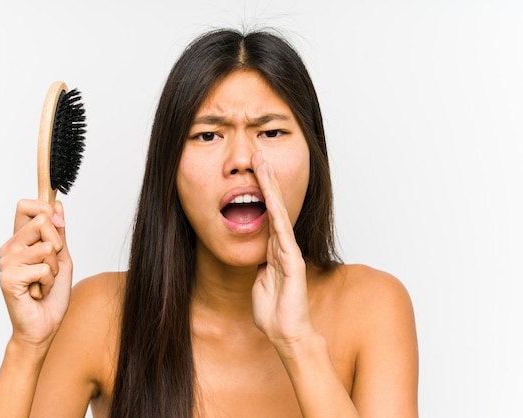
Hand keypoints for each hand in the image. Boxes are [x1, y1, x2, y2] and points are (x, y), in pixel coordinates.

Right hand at [0, 199, 72, 348]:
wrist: (44, 326)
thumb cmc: (52, 295)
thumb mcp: (62, 258)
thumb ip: (59, 232)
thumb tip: (57, 205)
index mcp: (19, 241)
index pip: (25, 206)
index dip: (45, 209)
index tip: (58, 224)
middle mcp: (9, 249)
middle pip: (41, 221)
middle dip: (57, 244)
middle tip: (51, 266)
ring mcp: (6, 263)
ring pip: (46, 247)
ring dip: (54, 268)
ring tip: (44, 282)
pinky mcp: (8, 278)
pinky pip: (43, 268)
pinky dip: (49, 282)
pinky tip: (38, 292)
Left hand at [251, 151, 313, 350]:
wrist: (286, 332)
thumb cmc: (274, 310)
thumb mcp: (259, 281)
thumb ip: (260, 265)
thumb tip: (257, 256)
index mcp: (274, 249)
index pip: (268, 213)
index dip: (261, 191)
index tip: (253, 170)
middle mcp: (283, 245)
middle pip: (275, 205)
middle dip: (266, 179)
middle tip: (258, 154)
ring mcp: (289, 251)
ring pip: (279, 212)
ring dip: (271, 188)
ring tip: (263, 163)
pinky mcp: (292, 261)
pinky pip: (282, 233)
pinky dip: (277, 213)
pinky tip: (271, 196)